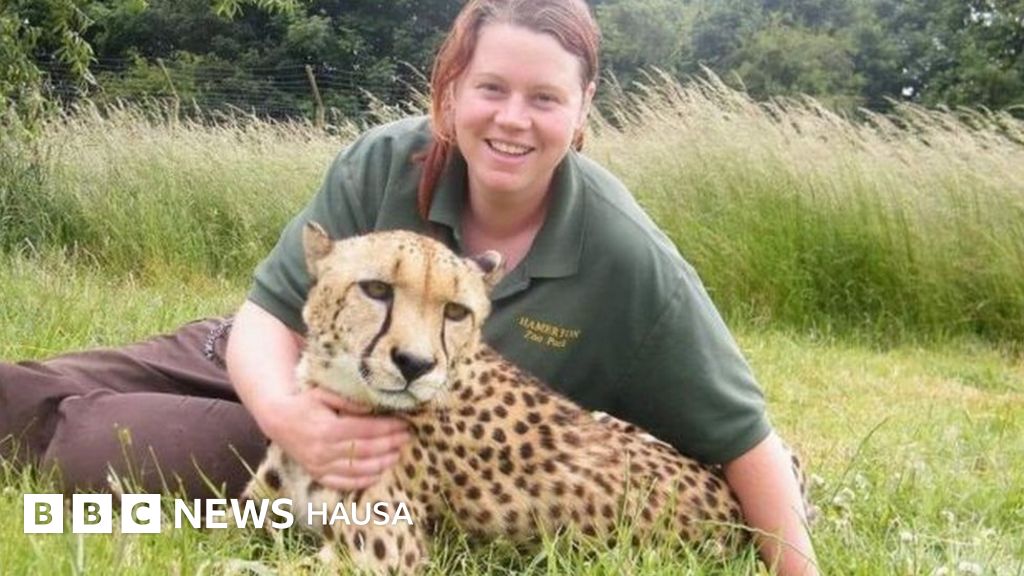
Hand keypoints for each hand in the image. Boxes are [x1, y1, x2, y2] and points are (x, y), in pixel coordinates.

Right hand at [262, 387, 409, 490]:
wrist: (278, 420)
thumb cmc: (306, 403)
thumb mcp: (323, 393)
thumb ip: (348, 399)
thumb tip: (373, 406)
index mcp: (326, 428)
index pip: (365, 430)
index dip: (387, 427)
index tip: (404, 423)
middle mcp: (323, 450)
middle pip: (365, 450)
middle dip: (390, 444)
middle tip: (407, 437)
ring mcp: (319, 466)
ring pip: (357, 469)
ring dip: (382, 463)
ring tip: (398, 454)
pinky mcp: (317, 475)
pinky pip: (343, 483)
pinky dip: (363, 480)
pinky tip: (379, 473)